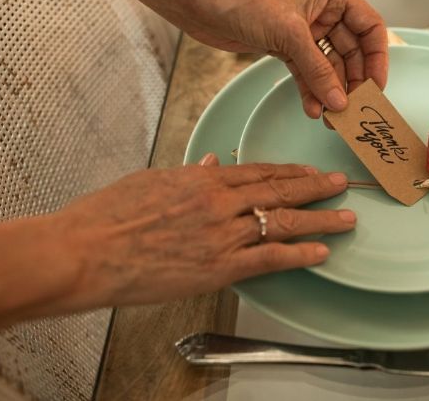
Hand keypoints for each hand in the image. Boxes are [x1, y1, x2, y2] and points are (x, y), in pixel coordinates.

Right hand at [53, 154, 354, 306]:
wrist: (83, 251)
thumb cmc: (107, 216)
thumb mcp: (150, 181)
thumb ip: (186, 173)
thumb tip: (207, 162)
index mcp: (201, 178)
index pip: (259, 171)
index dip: (290, 172)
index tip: (310, 172)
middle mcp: (218, 201)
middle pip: (279, 191)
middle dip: (315, 188)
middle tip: (341, 185)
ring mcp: (221, 234)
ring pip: (283, 222)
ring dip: (320, 220)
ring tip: (346, 217)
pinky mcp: (217, 267)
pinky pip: (270, 258)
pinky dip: (299, 254)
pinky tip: (322, 251)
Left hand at [180, 0, 388, 118]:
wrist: (201, 3)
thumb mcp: (289, 34)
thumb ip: (318, 70)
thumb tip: (339, 100)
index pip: (370, 27)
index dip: (377, 58)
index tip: (376, 87)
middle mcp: (322, 10)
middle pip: (352, 51)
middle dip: (352, 81)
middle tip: (353, 109)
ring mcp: (304, 30)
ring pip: (329, 65)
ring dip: (330, 91)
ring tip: (331, 116)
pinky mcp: (285, 46)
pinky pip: (307, 72)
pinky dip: (311, 90)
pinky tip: (313, 109)